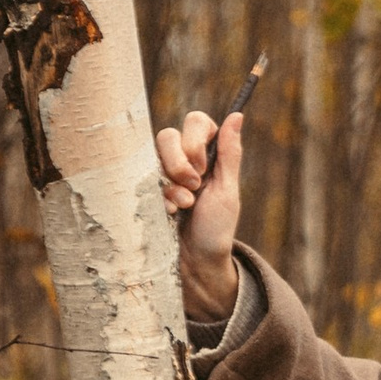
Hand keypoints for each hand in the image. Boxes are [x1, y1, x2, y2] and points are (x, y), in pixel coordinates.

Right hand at [155, 109, 243, 323]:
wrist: (195, 263)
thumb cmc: (215, 230)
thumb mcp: (227, 191)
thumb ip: (229, 153)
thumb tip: (237, 115)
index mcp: (207, 155)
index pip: (196, 121)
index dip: (196, 139)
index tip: (202, 165)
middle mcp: (182, 160)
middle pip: (169, 134)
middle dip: (180, 162)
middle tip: (194, 186)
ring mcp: (161, 174)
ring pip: (153, 154)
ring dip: (171, 182)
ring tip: (185, 205)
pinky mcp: (145, 190)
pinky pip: (142, 178)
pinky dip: (161, 197)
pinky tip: (170, 214)